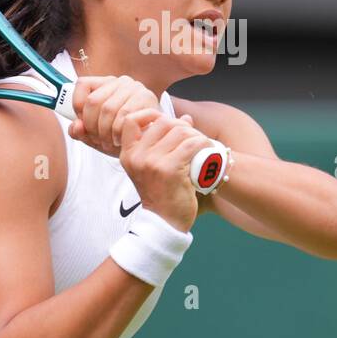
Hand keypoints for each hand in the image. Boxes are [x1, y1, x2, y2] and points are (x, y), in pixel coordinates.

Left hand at [68, 75, 161, 157]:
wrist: (151, 143)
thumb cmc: (123, 136)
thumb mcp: (97, 135)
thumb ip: (81, 132)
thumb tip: (75, 127)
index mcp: (105, 84)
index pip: (82, 84)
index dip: (78, 108)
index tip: (83, 125)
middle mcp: (120, 82)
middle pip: (93, 101)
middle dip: (91, 127)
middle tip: (98, 140)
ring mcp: (135, 88)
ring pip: (108, 109)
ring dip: (105, 132)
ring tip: (109, 143)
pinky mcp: (147, 98)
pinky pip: (124, 116)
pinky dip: (118, 133)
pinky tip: (121, 139)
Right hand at [117, 109, 214, 232]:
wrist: (164, 224)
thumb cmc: (162, 194)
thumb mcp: (154, 167)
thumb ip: (165, 141)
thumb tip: (186, 117)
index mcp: (128, 154)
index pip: (132, 120)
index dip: (150, 114)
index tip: (167, 121)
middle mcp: (137, 156)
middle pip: (163, 122)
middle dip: (182, 126)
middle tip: (192, 138)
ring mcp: (152, 162)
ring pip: (180, 130)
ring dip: (195, 135)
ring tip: (201, 145)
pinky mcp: (169, 169)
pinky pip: (192, 143)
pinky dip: (203, 144)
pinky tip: (207, 151)